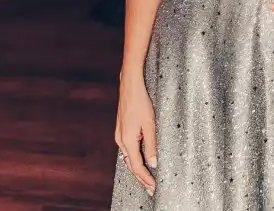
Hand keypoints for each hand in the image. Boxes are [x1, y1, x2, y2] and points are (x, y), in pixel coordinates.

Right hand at [115, 77, 156, 195]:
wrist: (130, 85)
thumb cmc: (140, 102)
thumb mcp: (150, 124)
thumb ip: (151, 145)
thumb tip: (153, 163)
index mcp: (127, 140)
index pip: (137, 166)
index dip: (145, 179)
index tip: (153, 187)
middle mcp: (121, 140)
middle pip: (131, 165)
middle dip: (141, 177)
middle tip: (151, 188)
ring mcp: (120, 135)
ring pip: (128, 158)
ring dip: (137, 168)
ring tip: (147, 178)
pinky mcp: (122, 130)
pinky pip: (127, 149)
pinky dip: (134, 158)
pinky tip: (140, 159)